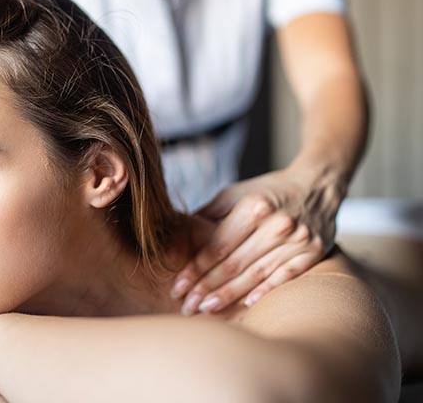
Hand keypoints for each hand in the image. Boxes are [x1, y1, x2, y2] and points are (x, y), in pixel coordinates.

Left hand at [171, 166, 342, 313]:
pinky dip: (266, 291)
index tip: (178, 286)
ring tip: (207, 308)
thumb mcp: (234, 193)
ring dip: (229, 295)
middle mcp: (276, 224)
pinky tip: (246, 305)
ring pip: (256, 275)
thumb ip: (208, 215)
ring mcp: (297, 240)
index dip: (195, 269)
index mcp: (253, 207)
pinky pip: (286, 277)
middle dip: (206, 287)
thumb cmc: (267, 191)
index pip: (217, 246)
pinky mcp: (312, 252)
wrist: (316, 185)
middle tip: (187, 306)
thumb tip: (178, 236)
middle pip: (234, 264)